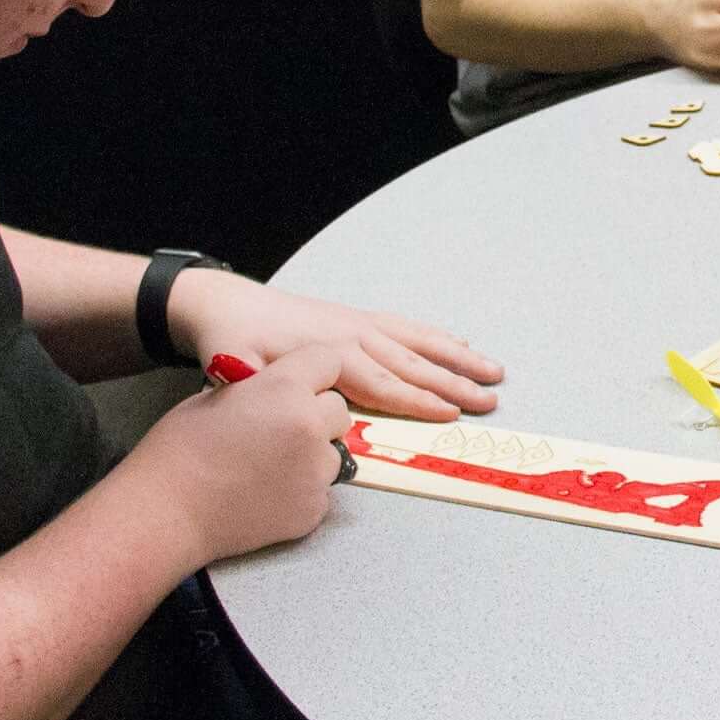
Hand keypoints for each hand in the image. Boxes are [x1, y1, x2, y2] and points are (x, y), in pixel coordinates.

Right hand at [131, 344, 350, 563]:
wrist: (163, 514)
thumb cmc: (178, 451)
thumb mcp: (218, 395)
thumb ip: (262, 388)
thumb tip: (282, 390)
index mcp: (285, 388)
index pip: (328, 360)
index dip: (311, 373)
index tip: (295, 387)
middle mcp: (310, 424)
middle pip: (338, 409)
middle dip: (315, 415)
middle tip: (278, 432)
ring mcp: (316, 469)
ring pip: (333, 451)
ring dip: (311, 455)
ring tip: (267, 467)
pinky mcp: (314, 507)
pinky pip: (321, 489)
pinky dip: (301, 490)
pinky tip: (265, 495)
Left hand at [169, 268, 502, 422]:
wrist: (227, 305)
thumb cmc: (233, 342)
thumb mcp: (236, 368)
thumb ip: (266, 386)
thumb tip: (290, 406)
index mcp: (332, 352)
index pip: (386, 383)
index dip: (420, 401)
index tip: (451, 414)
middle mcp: (355, 335)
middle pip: (415, 364)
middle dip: (455, 383)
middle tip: (490, 399)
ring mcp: (360, 324)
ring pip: (421, 343)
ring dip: (459, 357)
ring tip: (492, 370)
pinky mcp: (359, 319)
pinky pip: (409, 328)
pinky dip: (437, 337)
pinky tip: (458, 344)